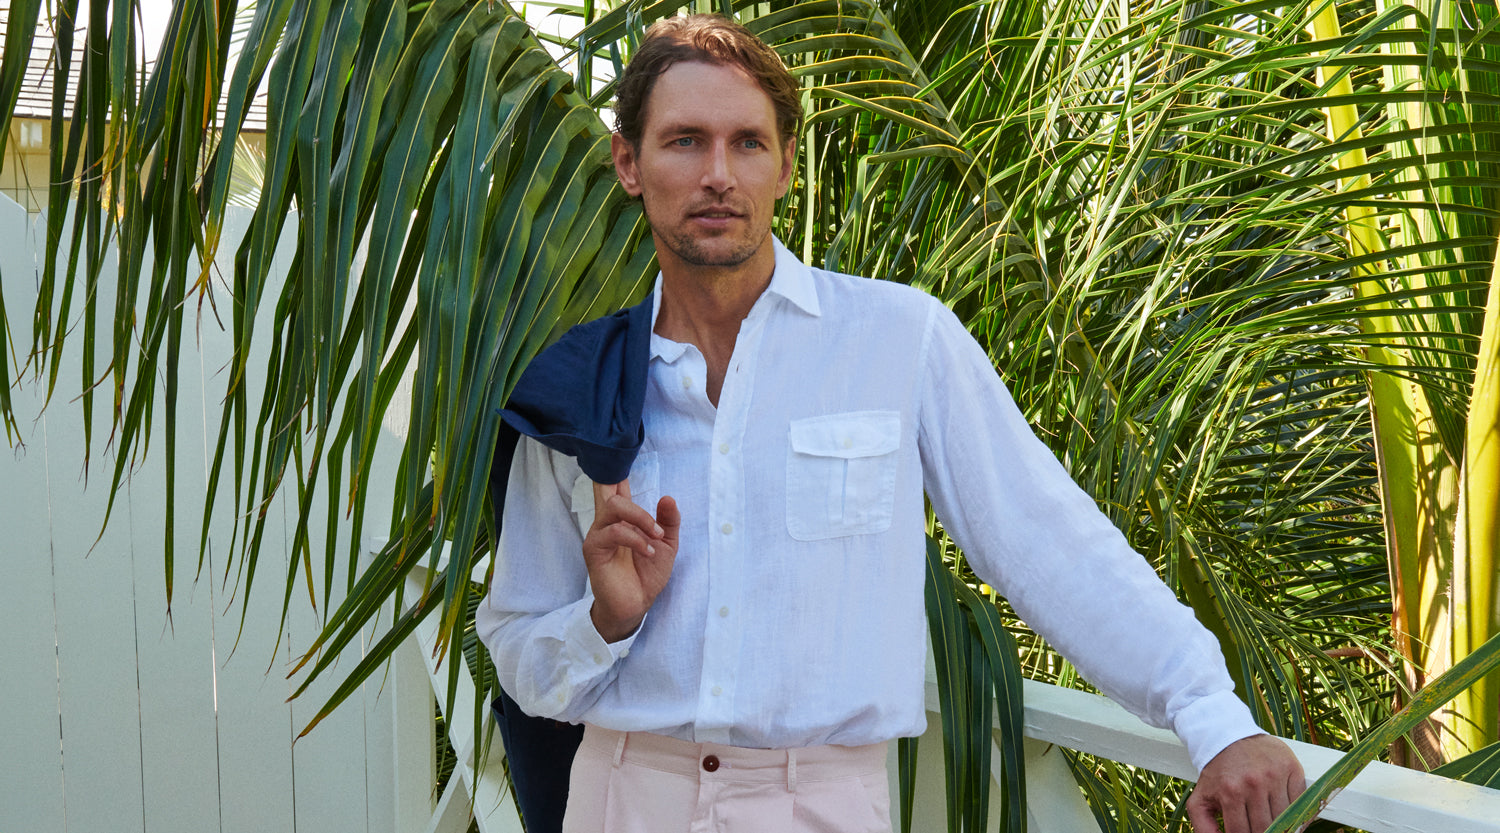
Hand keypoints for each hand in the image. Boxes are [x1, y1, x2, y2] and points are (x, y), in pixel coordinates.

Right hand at [582, 478, 679, 642]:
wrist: (637, 605)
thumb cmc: (647, 574)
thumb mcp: (666, 544)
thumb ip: (668, 520)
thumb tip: (668, 497)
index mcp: (622, 517)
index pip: (614, 485)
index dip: (614, 467)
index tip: (619, 449)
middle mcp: (607, 522)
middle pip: (609, 488)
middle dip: (629, 491)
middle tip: (655, 524)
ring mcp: (598, 534)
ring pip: (613, 507)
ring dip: (640, 519)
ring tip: (655, 538)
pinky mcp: (594, 550)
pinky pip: (614, 533)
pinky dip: (636, 540)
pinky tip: (647, 552)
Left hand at [1186, 734, 1305, 832]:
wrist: (1229, 737)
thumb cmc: (1216, 772)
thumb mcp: (1200, 798)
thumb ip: (1204, 827)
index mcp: (1230, 793)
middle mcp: (1254, 784)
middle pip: (1266, 828)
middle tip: (1260, 829)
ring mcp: (1275, 775)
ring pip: (1286, 818)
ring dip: (1282, 826)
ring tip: (1274, 824)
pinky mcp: (1291, 768)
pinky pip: (1302, 802)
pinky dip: (1299, 813)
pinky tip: (1289, 816)